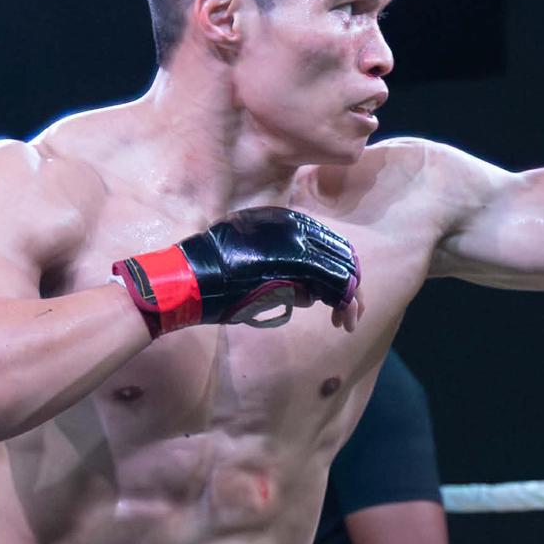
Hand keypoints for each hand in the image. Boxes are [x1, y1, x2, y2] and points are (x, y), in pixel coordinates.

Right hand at [117, 206, 362, 337]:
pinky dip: (345, 302)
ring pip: (343, 269)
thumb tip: (310, 294)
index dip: (339, 270)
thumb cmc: (212, 279)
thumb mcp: (251, 267)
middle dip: (352, 286)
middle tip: (353, 312)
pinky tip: (343, 321)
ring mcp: (297, 243)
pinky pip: (335, 282)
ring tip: (349, 321)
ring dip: (351, 298)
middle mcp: (294, 227)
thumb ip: (282, 273)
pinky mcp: (297, 264)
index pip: (326, 243)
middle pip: (340, 254)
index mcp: (283, 222)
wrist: (189, 280)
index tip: (338, 295)